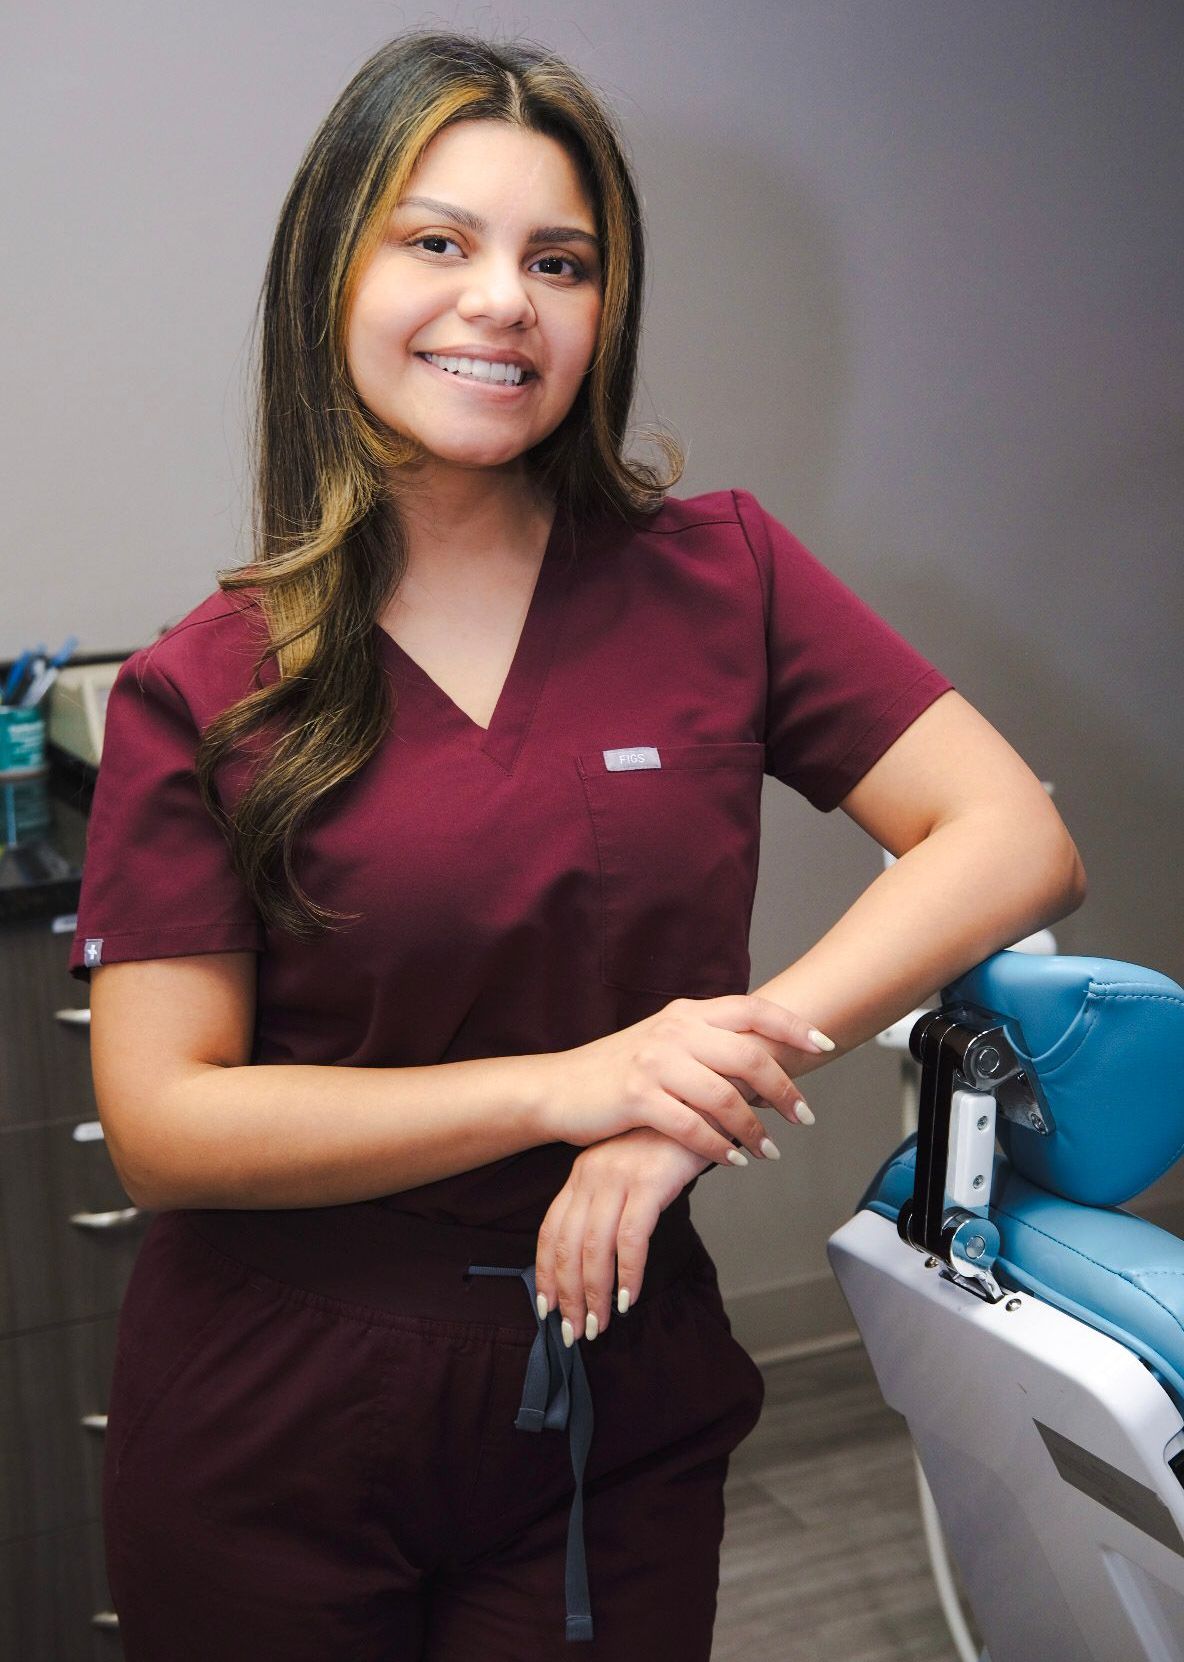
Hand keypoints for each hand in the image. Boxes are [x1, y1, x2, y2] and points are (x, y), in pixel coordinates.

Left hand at [534, 1127, 710, 1344]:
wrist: (703, 1102)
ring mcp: (619, 1177)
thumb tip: (600, 1256)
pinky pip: (632, 1238)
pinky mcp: (650, 1182)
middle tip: (575, 1332)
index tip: (547, 1308)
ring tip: (599, 1325)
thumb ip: (611, 1202)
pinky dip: (628, 1273)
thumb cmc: (669, 1142)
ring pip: (595, 1247)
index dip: (546, 1273)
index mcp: (582, 1173)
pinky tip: (630, 1297)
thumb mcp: (629, 1169)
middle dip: (567, 1295)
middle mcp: (592, 1174)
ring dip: (595, 1293)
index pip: (552, 1231)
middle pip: (568, 1245)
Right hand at [538, 994, 825, 1164]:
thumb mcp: (664, 1042)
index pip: (753, 1010)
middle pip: (749, 1055)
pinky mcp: (637, 1097)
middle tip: (803, 1117)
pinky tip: (732, 1160)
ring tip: (768, 1151)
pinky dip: (719, 1148)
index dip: (794, 1026)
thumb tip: (760, 1060)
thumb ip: (707, 1043)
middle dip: (785, 1090)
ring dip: (754, 1129)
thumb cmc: (617, 1070)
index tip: (825, 1045)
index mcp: (687, 1012)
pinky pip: (692, 1126)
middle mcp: (675, 1030)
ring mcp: (656, 1062)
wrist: (559, 1088)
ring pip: (726, 1097)